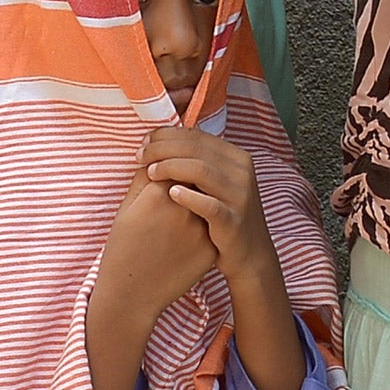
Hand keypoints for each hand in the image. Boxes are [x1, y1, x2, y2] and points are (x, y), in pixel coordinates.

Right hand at [98, 152, 218, 324]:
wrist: (131, 294)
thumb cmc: (122, 248)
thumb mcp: (126, 208)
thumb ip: (144, 176)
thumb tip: (159, 154)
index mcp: (158, 194)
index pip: (176, 161)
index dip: (171, 162)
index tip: (164, 169)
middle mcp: (183, 208)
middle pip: (195, 178)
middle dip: (188, 177)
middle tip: (177, 188)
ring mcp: (199, 230)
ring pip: (207, 200)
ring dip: (199, 198)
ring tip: (180, 213)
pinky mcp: (210, 248)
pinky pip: (212, 223)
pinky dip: (203, 223)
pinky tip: (186, 235)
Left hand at [142, 125, 280, 290]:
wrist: (249, 254)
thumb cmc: (222, 216)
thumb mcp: (215, 183)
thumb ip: (196, 162)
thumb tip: (158, 142)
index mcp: (235, 157)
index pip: (196, 135)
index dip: (165, 135)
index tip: (143, 142)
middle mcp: (241, 171)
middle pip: (195, 148)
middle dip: (162, 148)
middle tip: (139, 156)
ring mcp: (239, 196)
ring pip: (201, 170)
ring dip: (170, 167)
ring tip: (149, 173)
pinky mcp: (233, 221)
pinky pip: (209, 205)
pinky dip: (188, 196)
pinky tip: (170, 194)